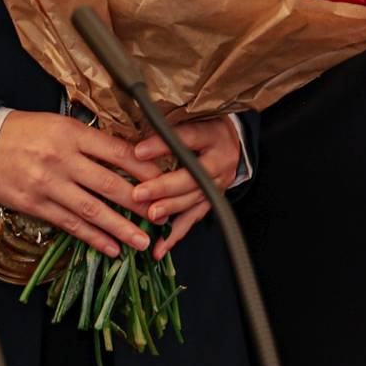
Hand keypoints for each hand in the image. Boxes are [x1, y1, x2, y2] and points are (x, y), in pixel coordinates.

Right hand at [0, 110, 160, 257]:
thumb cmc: (22, 132)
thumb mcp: (58, 125)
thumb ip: (89, 141)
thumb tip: (126, 157)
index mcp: (72, 133)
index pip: (117, 151)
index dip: (144, 168)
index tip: (164, 180)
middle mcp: (62, 159)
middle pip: (109, 184)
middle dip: (140, 203)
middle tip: (163, 216)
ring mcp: (49, 185)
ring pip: (92, 210)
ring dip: (120, 228)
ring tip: (142, 241)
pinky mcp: (36, 205)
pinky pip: (70, 225)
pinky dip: (93, 238)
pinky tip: (110, 247)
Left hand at [127, 117, 242, 259]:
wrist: (233, 142)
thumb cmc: (204, 126)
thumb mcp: (192, 117)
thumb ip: (168, 126)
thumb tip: (132, 136)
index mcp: (212, 134)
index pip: (187, 138)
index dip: (163, 145)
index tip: (138, 151)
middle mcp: (218, 161)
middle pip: (192, 176)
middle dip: (164, 187)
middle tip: (139, 193)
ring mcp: (217, 184)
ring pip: (193, 199)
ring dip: (170, 209)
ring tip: (149, 215)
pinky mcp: (212, 201)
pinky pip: (193, 220)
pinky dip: (176, 235)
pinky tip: (159, 248)